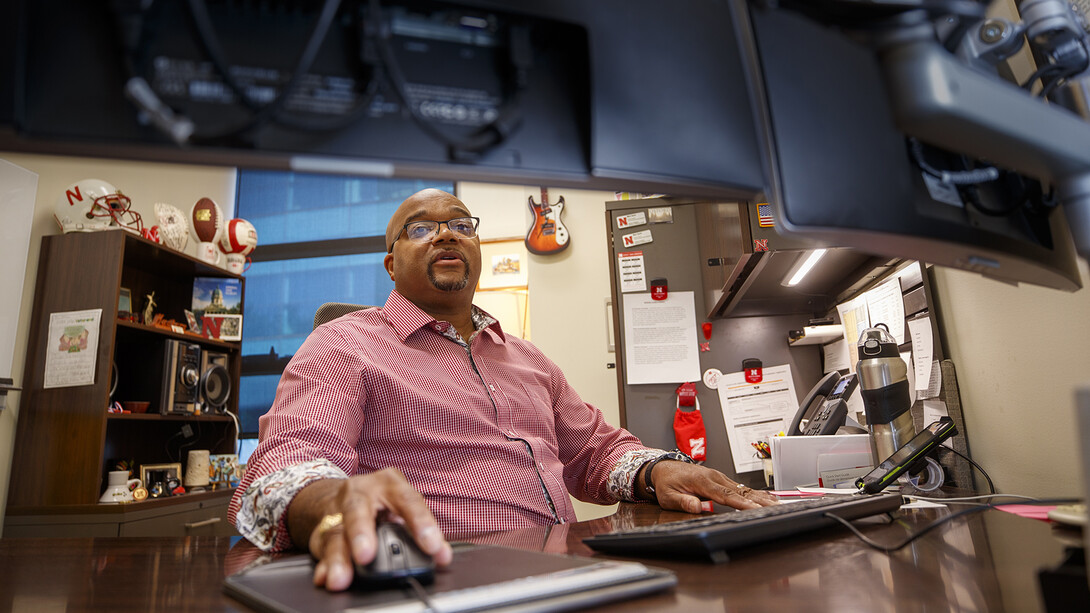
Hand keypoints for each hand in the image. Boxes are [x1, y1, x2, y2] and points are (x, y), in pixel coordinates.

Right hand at [289, 467, 453, 591]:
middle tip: (366, 555)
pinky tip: (326, 577)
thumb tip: (442, 556)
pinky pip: (320, 548)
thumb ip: (421, 530)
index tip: (432, 547)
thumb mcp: (404, 506)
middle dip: (361, 533)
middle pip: (358, 510)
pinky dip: (324, 565)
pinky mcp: (321, 529)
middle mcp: (360, 492)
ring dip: (338, 558)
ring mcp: (337, 510)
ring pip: (335, 533)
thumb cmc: (384, 502)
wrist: (347, 494)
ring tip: (341, 578)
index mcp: (389, 484)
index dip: (422, 523)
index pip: (408, 501)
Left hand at [645, 461, 779, 512]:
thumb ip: (682, 501)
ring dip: (760, 497)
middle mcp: (714, 477)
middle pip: (740, 491)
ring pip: (743, 488)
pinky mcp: (721, 480)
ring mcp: (719, 477)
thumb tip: (696, 507)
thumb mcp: (669, 496)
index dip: (742, 503)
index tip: (755, 509)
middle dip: (759, 500)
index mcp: (703, 481)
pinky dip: (754, 493)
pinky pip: (740, 488)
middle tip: (775, 508)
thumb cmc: (667, 483)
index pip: (726, 495)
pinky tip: (766, 498)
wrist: (664, 469)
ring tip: (777, 504)